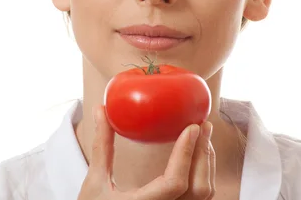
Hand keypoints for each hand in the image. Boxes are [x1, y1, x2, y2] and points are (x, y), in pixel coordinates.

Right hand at [77, 105, 215, 199]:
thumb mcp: (94, 181)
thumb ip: (101, 146)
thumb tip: (101, 110)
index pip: (175, 183)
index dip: (186, 153)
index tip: (191, 127)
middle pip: (199, 189)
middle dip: (203, 154)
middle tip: (203, 125)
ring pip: (204, 195)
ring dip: (206, 164)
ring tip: (202, 137)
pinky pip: (199, 199)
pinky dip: (203, 176)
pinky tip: (196, 157)